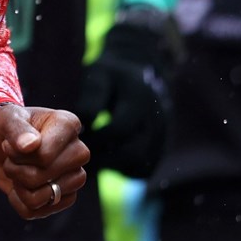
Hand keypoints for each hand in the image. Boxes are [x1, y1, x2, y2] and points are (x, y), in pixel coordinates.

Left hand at [0, 104, 89, 219]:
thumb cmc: (6, 126)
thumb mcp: (5, 119)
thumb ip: (17, 129)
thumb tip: (30, 145)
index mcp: (68, 125)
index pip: (44, 156)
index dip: (17, 154)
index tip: (10, 143)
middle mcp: (78, 152)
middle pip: (41, 177)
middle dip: (15, 169)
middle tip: (11, 156)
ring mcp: (75, 178)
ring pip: (39, 198)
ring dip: (17, 184)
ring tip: (18, 169)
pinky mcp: (65, 199)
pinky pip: (34, 212)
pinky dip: (17, 200)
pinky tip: (19, 185)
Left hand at [77, 8, 177, 177]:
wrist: (142, 71)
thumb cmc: (112, 74)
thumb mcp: (99, 75)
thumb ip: (91, 98)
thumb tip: (82, 126)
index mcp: (140, 97)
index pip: (119, 128)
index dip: (95, 137)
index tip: (76, 137)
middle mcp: (157, 118)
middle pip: (132, 151)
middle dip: (104, 156)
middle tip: (80, 154)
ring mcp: (163, 135)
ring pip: (140, 163)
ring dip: (115, 165)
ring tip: (92, 156)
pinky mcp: (162, 147)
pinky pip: (145, 168)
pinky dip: (125, 169)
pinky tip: (108, 159)